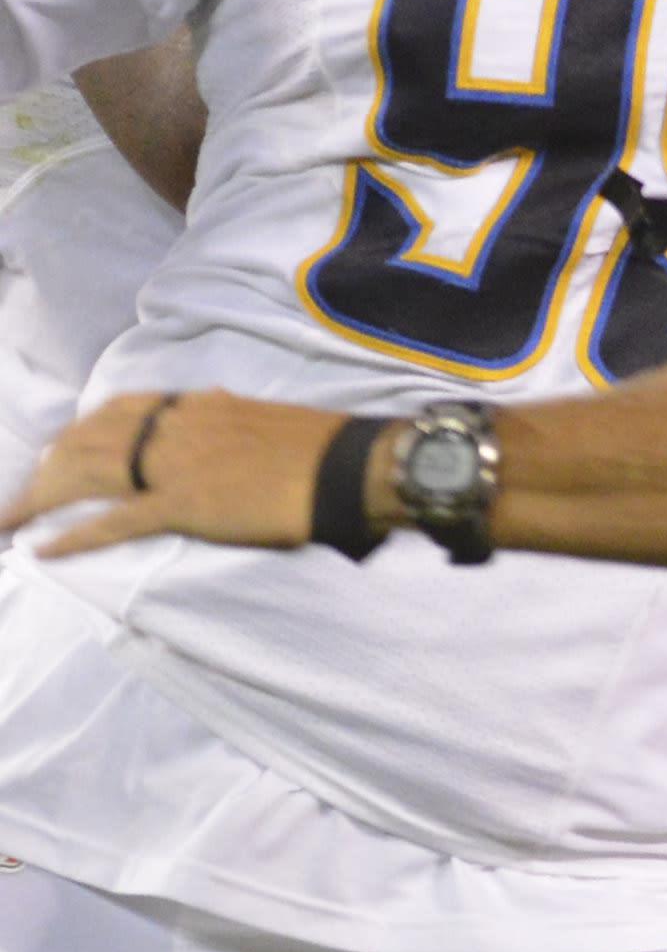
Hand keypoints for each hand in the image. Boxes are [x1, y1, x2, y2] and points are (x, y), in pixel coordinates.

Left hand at [9, 388, 356, 559]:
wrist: (348, 466)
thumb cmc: (319, 445)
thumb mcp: (261, 415)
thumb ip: (225, 415)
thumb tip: (211, 403)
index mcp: (194, 406)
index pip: (116, 412)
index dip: (78, 434)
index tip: (59, 452)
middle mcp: (172, 428)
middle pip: (86, 443)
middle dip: (45, 469)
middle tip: (22, 498)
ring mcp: (173, 465)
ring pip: (84, 476)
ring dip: (37, 500)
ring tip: (9, 522)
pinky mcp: (181, 504)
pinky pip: (111, 521)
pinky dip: (71, 536)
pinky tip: (41, 549)